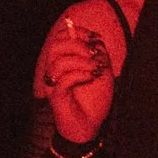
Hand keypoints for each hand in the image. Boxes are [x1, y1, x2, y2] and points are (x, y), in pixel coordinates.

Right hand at [38, 13, 115, 145]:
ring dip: (80, 61)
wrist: (91, 126)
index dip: (77, 31)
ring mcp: (54, 84)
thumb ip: (99, 55)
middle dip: (77, 45)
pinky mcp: (56, 97)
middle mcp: (56, 70)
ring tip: (94, 69)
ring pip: (58, 62)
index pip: (61, 37)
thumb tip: (95, 41)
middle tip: (93, 55)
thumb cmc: (94, 100)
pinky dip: (78, 75)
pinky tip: (89, 77)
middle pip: (56, 45)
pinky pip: (63, 80)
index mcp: (65, 61)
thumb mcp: (103, 73)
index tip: (95, 38)